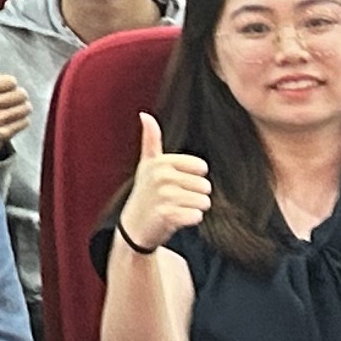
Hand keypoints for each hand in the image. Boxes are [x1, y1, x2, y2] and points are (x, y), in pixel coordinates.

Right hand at [0, 34, 28, 155]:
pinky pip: (23, 124)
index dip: (11, 82)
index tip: (5, 86)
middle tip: (18, 97)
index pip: (11, 81)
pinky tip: (17, 119)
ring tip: (20, 107)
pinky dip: (24, 121)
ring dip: (25, 108)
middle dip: (21, 96)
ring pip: (22, 110)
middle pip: (18, 96)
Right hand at [117, 112, 211, 257]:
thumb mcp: (147, 164)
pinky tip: (176, 219)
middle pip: (205, 186)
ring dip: (194, 208)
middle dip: (195, 195)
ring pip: (203, 202)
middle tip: (176, 199)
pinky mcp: (167, 216)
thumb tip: (144, 114)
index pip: (201, 167)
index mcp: (161, 162)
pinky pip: (197, 216)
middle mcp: (161, 177)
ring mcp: (163, 197)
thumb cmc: (146, 192)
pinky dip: (190, 220)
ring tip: (176, 209)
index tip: (177, 183)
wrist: (135, 226)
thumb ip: (151, 139)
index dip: (194, 177)